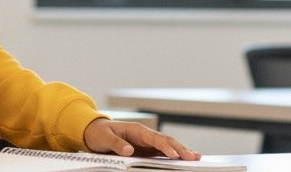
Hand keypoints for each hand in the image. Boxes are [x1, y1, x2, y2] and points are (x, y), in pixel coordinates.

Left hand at [82, 118, 200, 159]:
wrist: (95, 131)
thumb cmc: (100, 133)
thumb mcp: (105, 138)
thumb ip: (117, 144)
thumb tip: (129, 151)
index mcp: (136, 130)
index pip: (154, 138)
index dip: (165, 147)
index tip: (174, 155)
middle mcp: (144, 135)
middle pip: (166, 141)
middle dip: (180, 148)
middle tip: (193, 157)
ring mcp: (146, 142)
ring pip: (167, 146)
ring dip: (181, 151)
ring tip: (195, 157)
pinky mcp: (145, 149)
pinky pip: (162, 152)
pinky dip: (173, 155)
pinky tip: (182, 159)